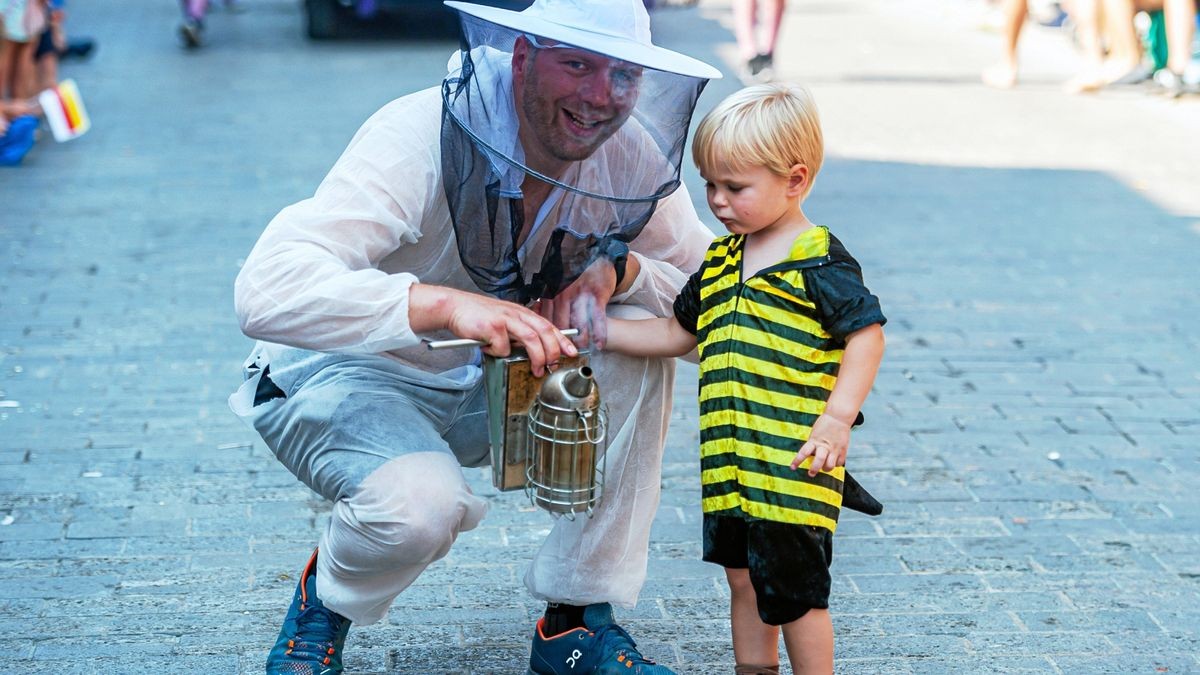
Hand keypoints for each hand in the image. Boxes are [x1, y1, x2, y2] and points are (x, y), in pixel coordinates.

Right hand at [440, 289, 576, 376]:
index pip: (548, 325)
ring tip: (537, 369)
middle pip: (543, 331)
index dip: (562, 339)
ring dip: (537, 356)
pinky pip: (502, 346)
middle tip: (552, 365)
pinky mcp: (491, 326)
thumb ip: (519, 331)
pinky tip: (490, 350)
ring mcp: (504, 318)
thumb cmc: (478, 316)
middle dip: (553, 351)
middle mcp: (516, 313)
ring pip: (530, 338)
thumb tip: (535, 350)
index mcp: (521, 312)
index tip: (571, 352)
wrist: (454, 307)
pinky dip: (499, 353)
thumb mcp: (504, 320)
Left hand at [534, 258, 616, 348]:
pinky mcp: (597, 295)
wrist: (599, 260)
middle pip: (560, 323)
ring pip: (578, 323)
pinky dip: (599, 333)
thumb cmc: (577, 275)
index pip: (547, 318)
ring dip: (580, 339)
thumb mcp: (558, 284)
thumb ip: (548, 300)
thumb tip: (537, 317)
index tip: (550, 344)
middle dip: (562, 340)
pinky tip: (599, 344)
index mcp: (553, 291)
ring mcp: (581, 294)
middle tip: (563, 351)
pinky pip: (597, 318)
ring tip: (580, 349)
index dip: (548, 333)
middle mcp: (565, 293)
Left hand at [790, 413, 851, 476]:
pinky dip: (836, 464)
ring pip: (830, 465)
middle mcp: (824, 445)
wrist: (839, 417)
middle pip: (819, 461)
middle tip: (811, 473)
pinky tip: (833, 462)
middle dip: (814, 469)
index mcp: (814, 440)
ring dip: (826, 469)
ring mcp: (835, 449)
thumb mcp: (814, 434)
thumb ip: (813, 445)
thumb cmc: (825, 424)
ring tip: (824, 468)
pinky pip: (839, 463)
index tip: (792, 467)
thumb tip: (811, 456)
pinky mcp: (843, 450)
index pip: (804, 452)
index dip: (797, 461)